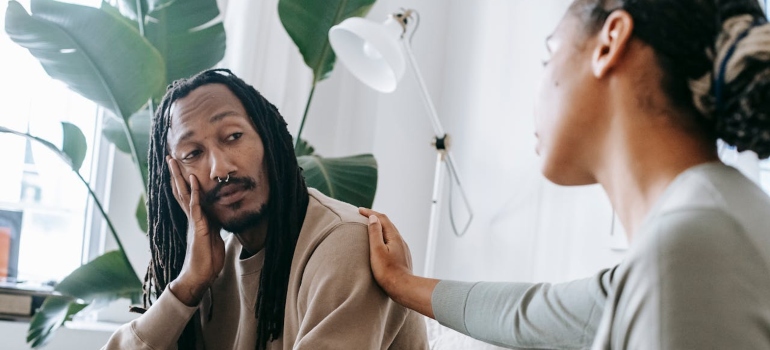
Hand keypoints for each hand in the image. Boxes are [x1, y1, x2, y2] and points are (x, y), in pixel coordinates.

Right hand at [166, 156, 224, 305]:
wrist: (200, 276)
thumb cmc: (207, 260)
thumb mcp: (214, 238)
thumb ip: (213, 226)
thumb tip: (217, 218)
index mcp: (196, 219)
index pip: (188, 196)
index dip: (183, 182)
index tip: (179, 167)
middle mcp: (192, 218)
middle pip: (181, 191)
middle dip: (176, 175)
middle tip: (169, 158)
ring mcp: (194, 222)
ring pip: (184, 196)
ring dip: (180, 178)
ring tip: (174, 163)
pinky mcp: (198, 228)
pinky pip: (196, 208)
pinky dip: (195, 193)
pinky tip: (192, 181)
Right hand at [359, 208, 412, 293]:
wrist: (403, 288)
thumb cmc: (387, 272)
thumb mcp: (377, 251)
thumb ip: (374, 233)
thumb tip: (373, 217)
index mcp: (394, 236)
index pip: (382, 218)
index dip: (370, 212)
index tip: (359, 210)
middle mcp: (400, 240)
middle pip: (387, 224)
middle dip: (375, 218)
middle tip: (363, 215)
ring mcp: (403, 249)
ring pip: (391, 233)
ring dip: (380, 227)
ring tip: (370, 227)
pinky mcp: (402, 257)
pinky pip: (393, 241)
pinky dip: (384, 237)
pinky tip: (381, 243)